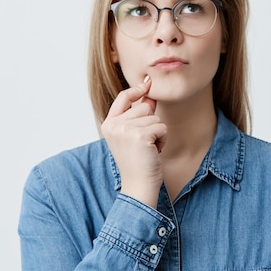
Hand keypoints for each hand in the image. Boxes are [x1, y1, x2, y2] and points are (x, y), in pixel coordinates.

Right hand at [101, 76, 166, 208]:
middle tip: (144, 144)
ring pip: (154, 117)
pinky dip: (162, 139)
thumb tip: (149, 94)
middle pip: (144, 107)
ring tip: (148, 149)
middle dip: (151, 123)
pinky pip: (161, 127)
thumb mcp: (134, 135)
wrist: (139, 185)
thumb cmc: (138, 162)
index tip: (147, 84)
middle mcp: (114, 125)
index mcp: (109, 124)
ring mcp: (125, 130)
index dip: (136, 90)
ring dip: (157, 132)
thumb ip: (139, 115)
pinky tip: (154, 151)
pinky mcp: (140, 136)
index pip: (123, 97)